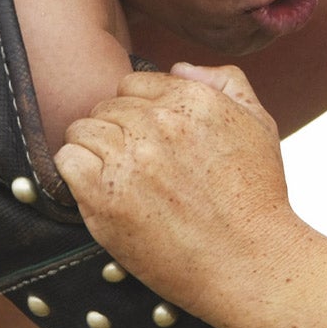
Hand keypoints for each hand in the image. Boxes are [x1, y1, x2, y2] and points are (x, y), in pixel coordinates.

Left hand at [54, 65, 301, 323]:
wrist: (250, 261)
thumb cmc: (257, 198)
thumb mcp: (259, 125)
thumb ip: (227, 83)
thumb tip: (179, 66)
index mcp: (193, 99)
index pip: (135, 83)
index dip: (138, 112)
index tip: (149, 140)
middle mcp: (159, 122)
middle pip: (106, 107)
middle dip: (116, 132)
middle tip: (136, 167)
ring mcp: (130, 157)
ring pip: (82, 130)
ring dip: (94, 152)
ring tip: (118, 180)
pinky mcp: (106, 195)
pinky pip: (67, 160)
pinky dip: (75, 173)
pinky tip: (100, 191)